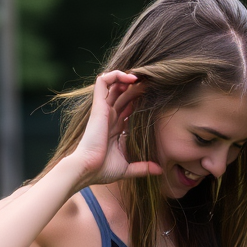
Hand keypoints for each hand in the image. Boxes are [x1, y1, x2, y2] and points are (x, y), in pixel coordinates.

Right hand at [65, 71, 160, 187]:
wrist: (86, 169)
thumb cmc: (102, 170)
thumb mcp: (127, 169)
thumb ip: (143, 168)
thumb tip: (160, 171)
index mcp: (115, 128)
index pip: (128, 107)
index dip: (139, 100)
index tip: (155, 97)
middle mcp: (109, 116)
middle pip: (123, 94)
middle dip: (136, 87)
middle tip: (152, 83)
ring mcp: (104, 110)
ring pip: (114, 84)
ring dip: (127, 78)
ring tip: (142, 78)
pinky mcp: (99, 106)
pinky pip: (103, 81)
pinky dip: (115, 75)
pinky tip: (131, 78)